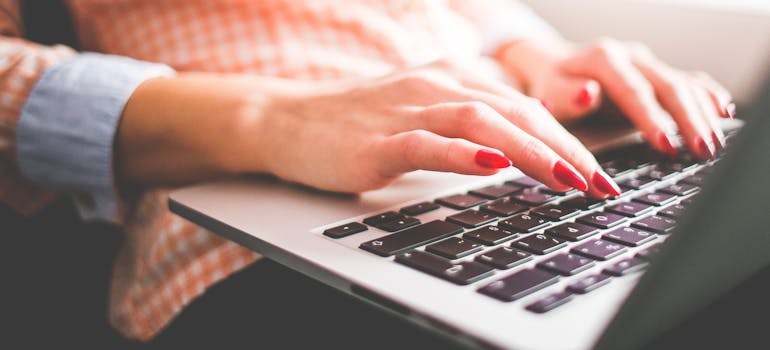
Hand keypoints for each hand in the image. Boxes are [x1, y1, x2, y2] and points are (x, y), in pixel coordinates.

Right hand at [243, 61, 620, 196]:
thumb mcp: (425, 116)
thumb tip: (520, 153)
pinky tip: (491, 164)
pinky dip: (462, 152)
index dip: (568, 140)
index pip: (524, 108)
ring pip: (481, 121)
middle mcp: (437, 85)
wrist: (289, 120)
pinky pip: (427, 143)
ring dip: (529, 151)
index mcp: (454, 79)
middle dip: (565, 149)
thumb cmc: (360, 124)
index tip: (600, 174)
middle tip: (600, 184)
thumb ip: (469, 126)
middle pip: (515, 111)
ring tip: (566, 178)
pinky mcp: (379, 139)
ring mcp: (407, 110)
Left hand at [496, 37, 733, 159]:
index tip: (665, 145)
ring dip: (702, 114)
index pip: (633, 91)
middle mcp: (631, 57)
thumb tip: (588, 94)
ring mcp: (647, 64)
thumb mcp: (547, 92)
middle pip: (668, 86)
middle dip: (688, 120)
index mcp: (604, 60)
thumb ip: (566, 96)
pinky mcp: (656, 73)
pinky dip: (707, 96)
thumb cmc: (549, 84)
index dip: (651, 119)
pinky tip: (723, 112)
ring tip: (713, 145)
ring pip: (684, 85)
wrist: (552, 64)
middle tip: (702, 150)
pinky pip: (689, 81)